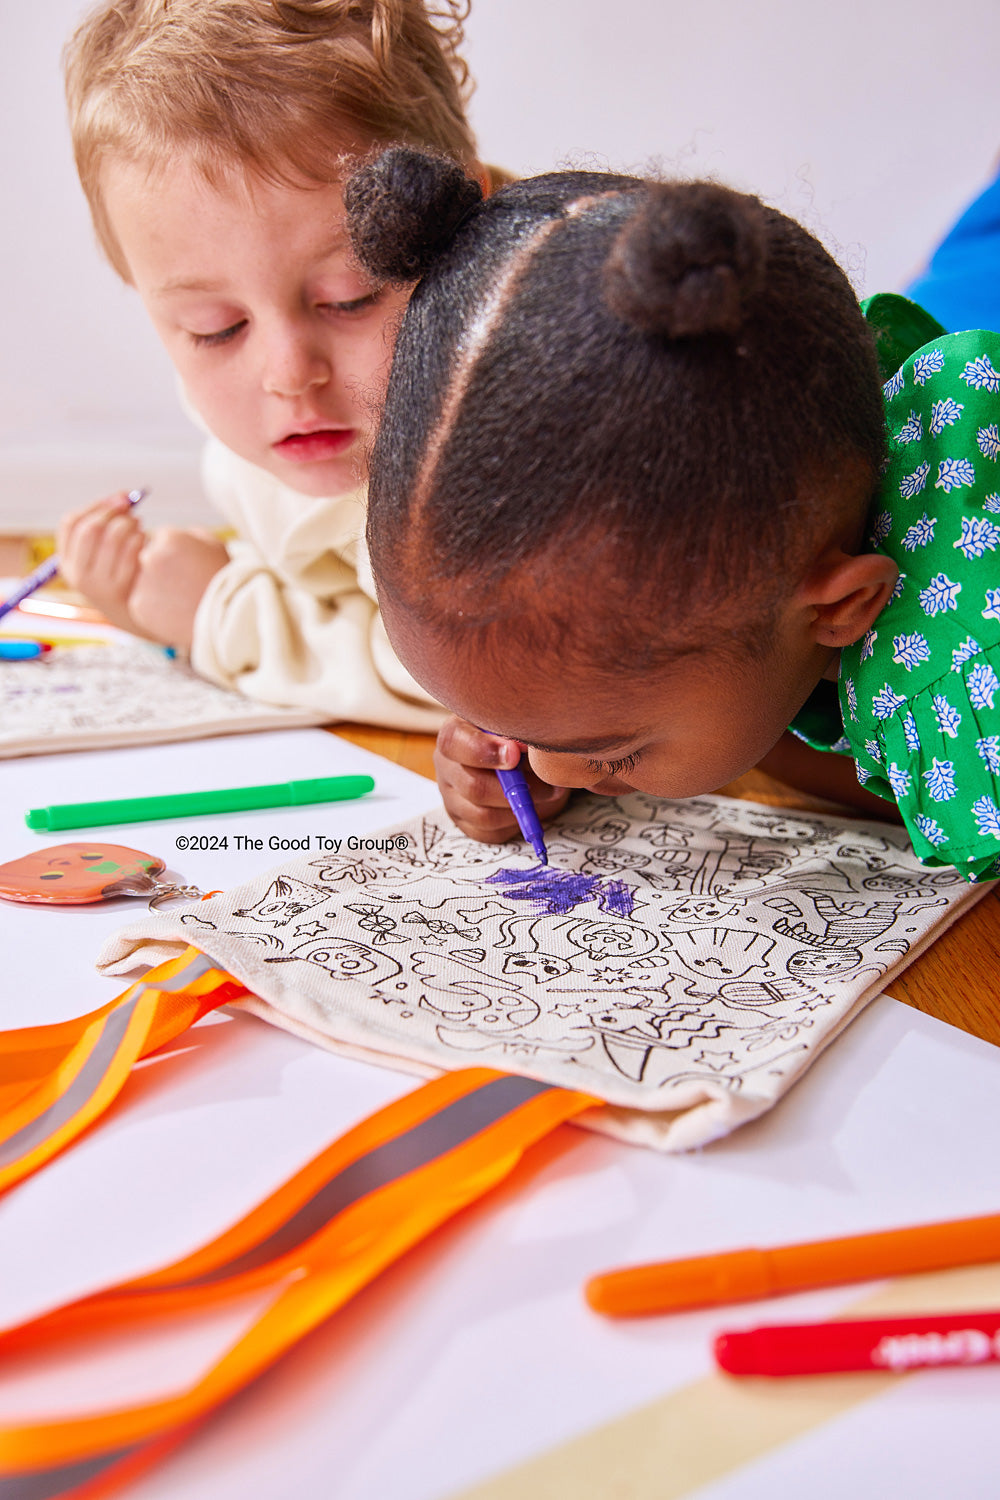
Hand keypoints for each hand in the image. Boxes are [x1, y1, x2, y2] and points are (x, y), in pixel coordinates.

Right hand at [56, 492, 145, 632]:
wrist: (131, 613)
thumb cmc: (118, 572)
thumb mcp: (101, 553)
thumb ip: (106, 525)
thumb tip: (125, 496)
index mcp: (65, 561)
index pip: (71, 522)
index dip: (97, 506)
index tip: (120, 499)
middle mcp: (76, 573)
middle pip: (90, 528)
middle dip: (114, 513)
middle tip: (132, 509)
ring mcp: (96, 583)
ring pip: (111, 537)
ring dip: (129, 524)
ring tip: (139, 525)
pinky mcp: (119, 589)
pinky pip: (130, 552)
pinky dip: (139, 539)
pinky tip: (145, 540)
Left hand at [128, 527, 229, 648]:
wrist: (227, 618)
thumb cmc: (226, 581)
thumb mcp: (216, 545)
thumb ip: (192, 534)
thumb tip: (180, 533)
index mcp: (170, 538)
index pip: (162, 538)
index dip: (177, 553)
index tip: (190, 567)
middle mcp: (151, 556)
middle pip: (149, 558)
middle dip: (163, 569)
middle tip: (186, 585)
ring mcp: (142, 582)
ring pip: (143, 580)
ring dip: (157, 588)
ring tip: (183, 600)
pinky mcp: (138, 605)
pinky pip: (141, 602)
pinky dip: (154, 608)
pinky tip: (175, 612)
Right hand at [434, 718, 570, 842]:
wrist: (524, 757)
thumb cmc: (518, 736)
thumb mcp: (518, 726)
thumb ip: (518, 732)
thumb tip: (525, 746)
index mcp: (454, 734)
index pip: (453, 742)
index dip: (484, 750)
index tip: (515, 755)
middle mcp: (447, 766)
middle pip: (472, 786)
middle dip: (514, 789)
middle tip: (547, 783)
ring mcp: (452, 797)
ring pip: (483, 815)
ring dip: (520, 808)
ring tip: (547, 793)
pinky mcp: (465, 821)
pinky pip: (490, 832)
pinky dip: (516, 823)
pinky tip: (531, 806)